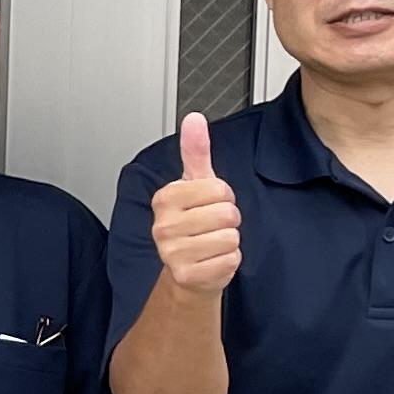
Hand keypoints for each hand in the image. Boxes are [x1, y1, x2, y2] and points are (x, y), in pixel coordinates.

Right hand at [152, 111, 241, 297]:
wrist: (187, 270)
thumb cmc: (194, 224)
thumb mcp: (196, 184)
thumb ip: (196, 151)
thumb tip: (194, 119)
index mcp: (165, 198)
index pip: (219, 189)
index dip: (224, 197)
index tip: (209, 204)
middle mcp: (163, 225)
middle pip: (227, 214)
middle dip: (229, 220)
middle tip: (212, 226)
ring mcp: (172, 252)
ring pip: (230, 238)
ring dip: (229, 242)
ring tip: (212, 243)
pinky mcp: (187, 275)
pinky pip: (230, 260)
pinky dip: (228, 261)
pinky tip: (213, 260)